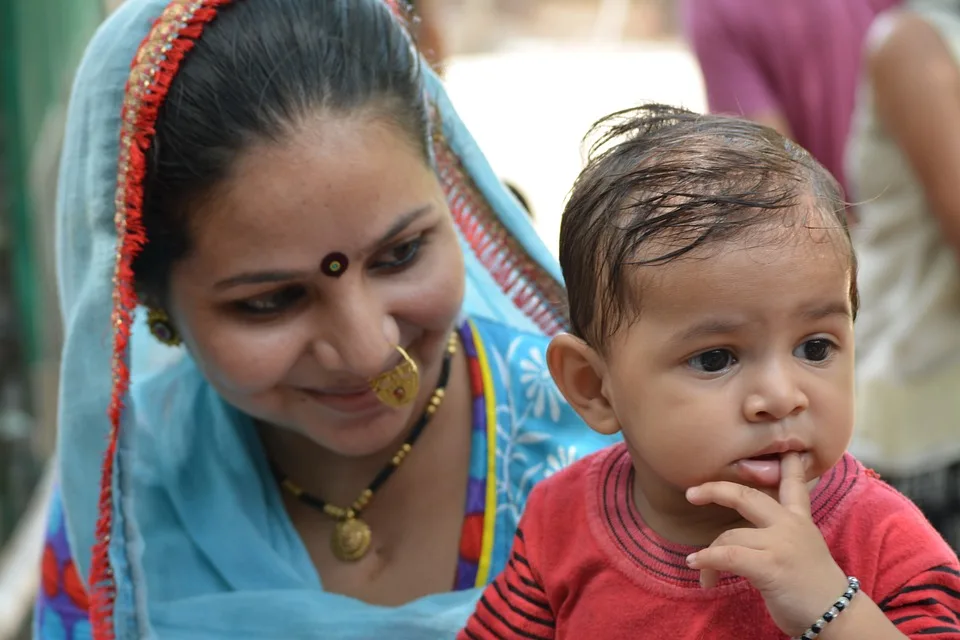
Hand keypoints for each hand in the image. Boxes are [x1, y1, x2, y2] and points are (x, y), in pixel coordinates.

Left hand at [685, 453, 848, 636]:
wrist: (838, 616)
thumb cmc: (815, 588)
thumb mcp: (804, 549)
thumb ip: (782, 533)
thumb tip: (750, 531)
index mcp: (799, 520)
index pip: (794, 485)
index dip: (787, 465)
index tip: (784, 449)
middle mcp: (790, 525)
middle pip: (746, 495)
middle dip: (716, 490)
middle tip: (692, 493)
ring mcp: (780, 543)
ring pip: (729, 535)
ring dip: (708, 554)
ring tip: (700, 570)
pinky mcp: (770, 565)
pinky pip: (726, 555)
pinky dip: (706, 560)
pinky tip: (696, 565)